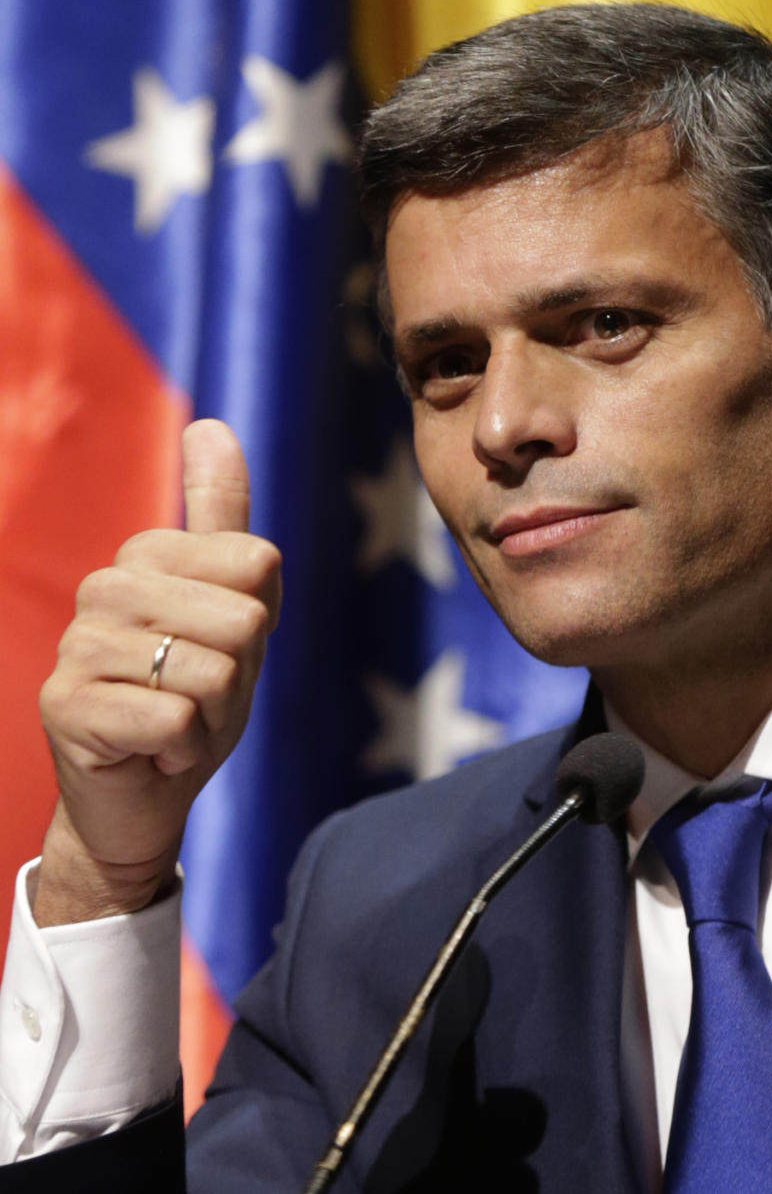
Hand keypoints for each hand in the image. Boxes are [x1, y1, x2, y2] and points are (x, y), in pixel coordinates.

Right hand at [33, 420, 280, 924]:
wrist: (143, 795)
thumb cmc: (192, 698)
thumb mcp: (230, 607)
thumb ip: (222, 519)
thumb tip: (211, 424)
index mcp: (148, 554)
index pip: (258, 565)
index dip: (258, 624)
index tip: (219, 649)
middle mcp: (105, 586)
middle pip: (243, 618)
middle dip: (238, 675)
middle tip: (196, 694)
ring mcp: (78, 644)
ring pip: (211, 671)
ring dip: (211, 717)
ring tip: (175, 723)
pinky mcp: (65, 705)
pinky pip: (175, 720)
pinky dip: (183, 751)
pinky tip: (155, 753)